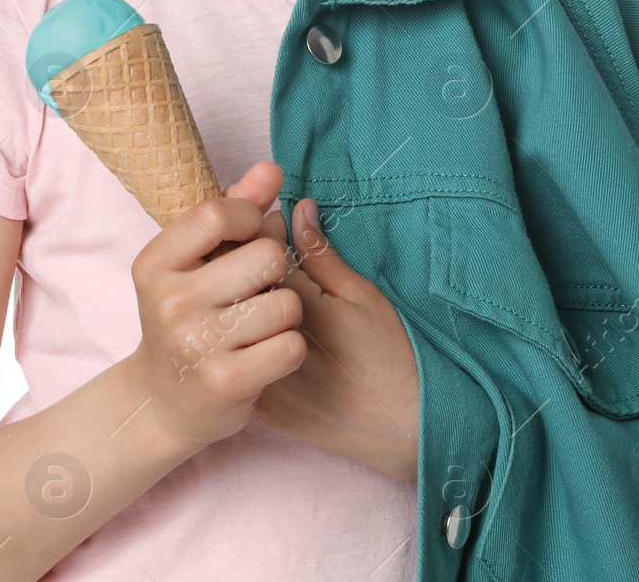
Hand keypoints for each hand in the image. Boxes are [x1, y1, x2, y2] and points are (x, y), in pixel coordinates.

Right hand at [125, 162, 305, 452]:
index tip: (251, 233)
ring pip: (287, 303)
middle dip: (276, 269)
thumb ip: (234, 208)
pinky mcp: (225, 382)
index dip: (251, 216)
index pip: (219, 212)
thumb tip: (271, 169)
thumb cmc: (187, 316)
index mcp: (155, 263)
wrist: (162, 403)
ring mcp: (196, 344)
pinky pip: (290, 346)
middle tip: (256, 289)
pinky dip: (289, 349)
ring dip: (286, 314)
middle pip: (266, 256)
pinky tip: (266, 355)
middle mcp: (170, 302)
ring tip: (261, 324)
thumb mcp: (194, 261)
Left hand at [252, 197, 420, 481]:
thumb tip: (296, 209)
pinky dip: (248, 340)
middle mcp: (272, 347)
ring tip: (264, 293)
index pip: (261, 256)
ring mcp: (262, 380)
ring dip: (243, 303)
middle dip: (246, 264)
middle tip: (263, 254)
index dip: (264, 232)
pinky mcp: (261, 406)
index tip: (274, 223)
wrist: (402, 430)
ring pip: (236, 327)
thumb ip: (320, 255)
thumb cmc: (391, 356)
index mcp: (299, 312)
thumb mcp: (362, 297)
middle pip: (239, 290)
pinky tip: (265, 331)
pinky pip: (242, 360)